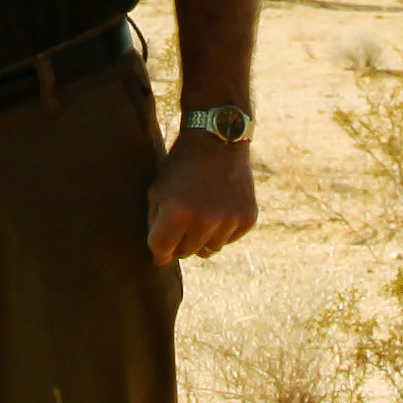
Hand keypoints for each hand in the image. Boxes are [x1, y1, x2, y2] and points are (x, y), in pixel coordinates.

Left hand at [144, 127, 255, 265]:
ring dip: (202, 235)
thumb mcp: (158, 191)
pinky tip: (220, 204)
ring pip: (208, 250)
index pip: (161, 250)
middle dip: (179, 238)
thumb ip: (154, 226)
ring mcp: (229, 220)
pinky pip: (228, 239)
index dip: (159, 238)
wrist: (218, 140)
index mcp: (177, 213)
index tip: (164, 222)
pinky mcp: (247, 218)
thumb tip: (161, 262)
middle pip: (184, 253)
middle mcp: (205, 220)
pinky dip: (222, 229)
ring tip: (203, 207)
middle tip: (183, 213)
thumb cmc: (180, 167)